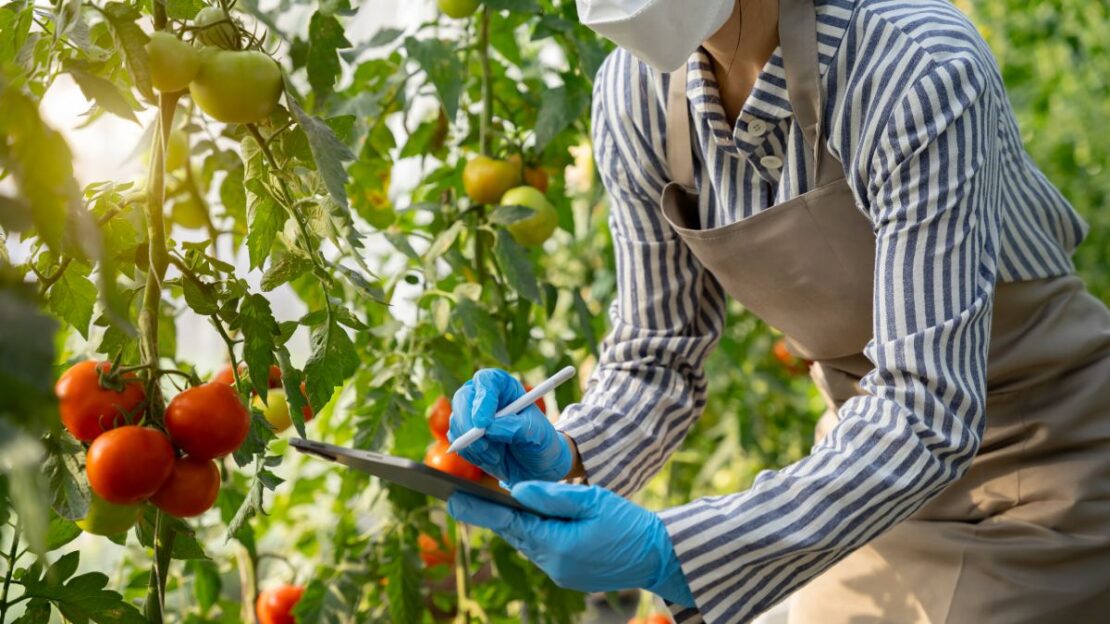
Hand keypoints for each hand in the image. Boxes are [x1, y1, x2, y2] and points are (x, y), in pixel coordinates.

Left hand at [448, 481, 694, 606]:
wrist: (658, 555)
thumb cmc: (629, 523)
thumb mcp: (591, 499)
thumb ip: (552, 495)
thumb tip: (515, 489)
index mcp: (557, 544)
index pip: (509, 523)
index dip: (479, 511)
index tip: (452, 499)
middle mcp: (553, 564)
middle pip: (514, 533)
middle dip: (491, 515)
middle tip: (459, 498)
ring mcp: (560, 573)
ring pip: (527, 542)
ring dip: (513, 524)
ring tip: (489, 504)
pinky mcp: (568, 575)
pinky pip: (542, 550)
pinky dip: (533, 533)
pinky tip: (528, 519)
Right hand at [449, 369, 571, 484]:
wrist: (534, 462)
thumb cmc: (539, 441)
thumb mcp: (538, 434)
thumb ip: (517, 428)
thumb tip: (491, 428)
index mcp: (504, 386)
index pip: (486, 381)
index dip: (483, 400)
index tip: (484, 423)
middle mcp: (483, 395)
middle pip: (463, 397)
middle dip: (469, 424)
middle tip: (483, 445)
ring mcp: (470, 414)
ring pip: (457, 422)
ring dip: (474, 444)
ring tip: (497, 456)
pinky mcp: (463, 433)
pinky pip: (456, 441)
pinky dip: (471, 454)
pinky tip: (490, 458)